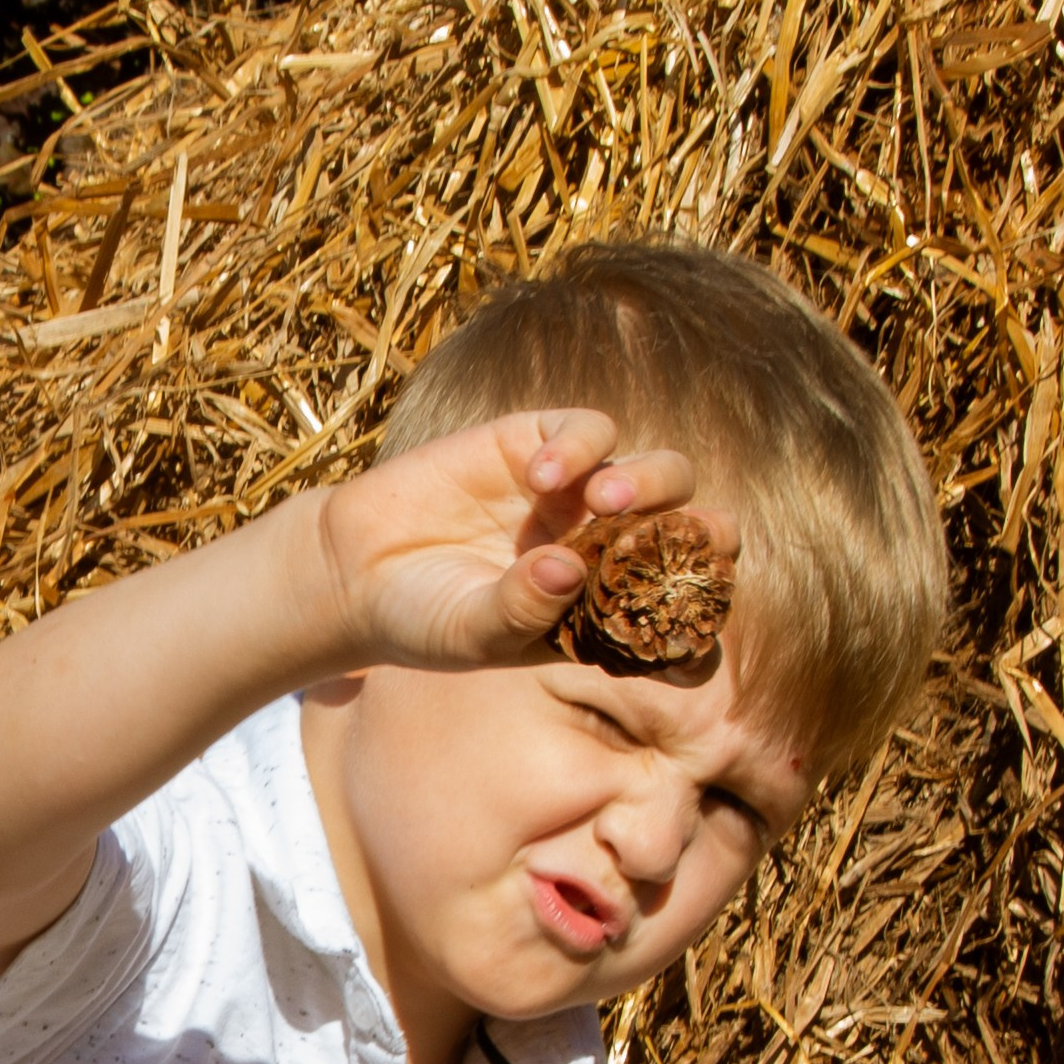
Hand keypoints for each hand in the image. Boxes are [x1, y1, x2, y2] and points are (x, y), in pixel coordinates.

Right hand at [309, 409, 737, 674]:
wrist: (359, 570)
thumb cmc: (425, 620)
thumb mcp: (473, 632)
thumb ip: (523, 609)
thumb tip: (570, 567)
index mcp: (608, 610)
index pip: (681, 608)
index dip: (703, 609)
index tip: (696, 615)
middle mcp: (608, 550)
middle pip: (687, 531)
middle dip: (696, 533)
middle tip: (671, 538)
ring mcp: (580, 496)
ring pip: (659, 472)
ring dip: (649, 483)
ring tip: (604, 499)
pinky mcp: (539, 442)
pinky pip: (588, 430)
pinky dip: (578, 445)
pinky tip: (541, 473)